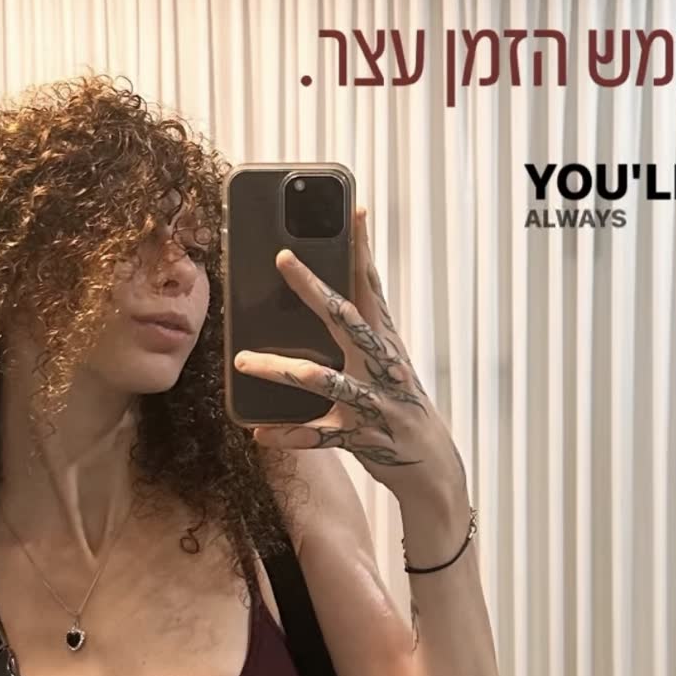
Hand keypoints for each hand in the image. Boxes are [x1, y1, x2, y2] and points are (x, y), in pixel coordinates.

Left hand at [233, 206, 467, 501]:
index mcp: (386, 344)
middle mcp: (380, 367)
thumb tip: (333, 299)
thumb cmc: (403, 408)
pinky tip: (260, 433)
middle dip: (314, 289)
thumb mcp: (390, 365)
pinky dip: (288, 435)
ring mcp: (370, 403)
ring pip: (322, 380)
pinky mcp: (359, 437)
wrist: (433, 464)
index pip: (373, 288)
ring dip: (280, 370)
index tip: (355, 210)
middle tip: (283, 260)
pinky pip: (318, 436)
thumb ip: (364, 334)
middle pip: (345, 319)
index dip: (364, 250)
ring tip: (243, 361)